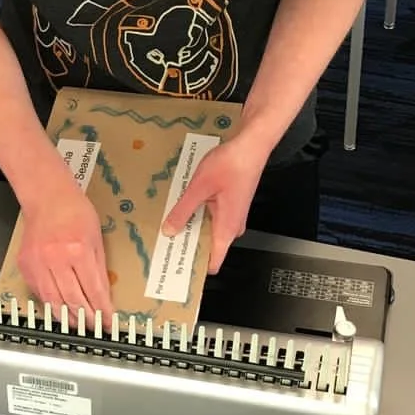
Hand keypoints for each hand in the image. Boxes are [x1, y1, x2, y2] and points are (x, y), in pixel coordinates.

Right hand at [17, 170, 113, 318]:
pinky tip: (60, 309)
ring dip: (67, 317)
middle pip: (73, 300)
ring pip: (53, 302)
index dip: (103, 310)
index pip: (94, 290)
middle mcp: (56, 258)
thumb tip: (103, 295)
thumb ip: (99, 268)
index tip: (108, 322)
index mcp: (78, 250)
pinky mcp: (26, 265)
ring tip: (78, 324)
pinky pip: (39, 292)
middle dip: (86, 318)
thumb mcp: (96, 238)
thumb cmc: (73, 211)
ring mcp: (38, 263)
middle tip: (94, 327)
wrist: (46, 196)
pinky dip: (51, 303)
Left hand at [163, 135, 270, 273]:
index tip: (176, 268)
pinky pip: (211, 218)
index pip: (213, 262)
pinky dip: (198, 216)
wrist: (250, 146)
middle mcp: (232, 227)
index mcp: (226, 228)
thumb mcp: (198, 189)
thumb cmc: (230, 165)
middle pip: (208, 247)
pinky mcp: (229, 206)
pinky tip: (184, 207)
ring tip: (170, 223)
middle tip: (164, 243)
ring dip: (191, 228)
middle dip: (187, 246)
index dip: (195, 268)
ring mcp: (232, 216)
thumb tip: (169, 230)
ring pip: (208, 231)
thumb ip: (183, 211)